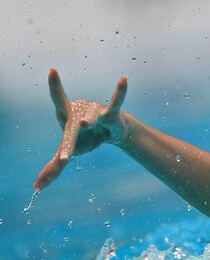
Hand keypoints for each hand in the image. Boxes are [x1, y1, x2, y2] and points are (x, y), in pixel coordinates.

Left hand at [34, 69, 128, 189]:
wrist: (111, 134)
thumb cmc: (86, 138)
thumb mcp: (70, 150)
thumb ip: (53, 167)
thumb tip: (36, 188)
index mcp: (67, 116)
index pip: (58, 100)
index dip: (56, 87)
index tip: (54, 71)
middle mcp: (80, 110)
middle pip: (72, 128)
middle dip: (68, 144)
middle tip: (64, 158)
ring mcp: (96, 111)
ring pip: (91, 119)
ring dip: (89, 122)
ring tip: (85, 124)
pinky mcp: (112, 115)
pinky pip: (116, 102)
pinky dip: (120, 92)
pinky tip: (123, 79)